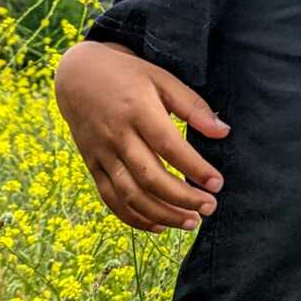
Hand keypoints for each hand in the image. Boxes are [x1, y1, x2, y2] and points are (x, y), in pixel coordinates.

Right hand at [54, 40, 230, 234]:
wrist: (77, 75)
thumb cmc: (128, 74)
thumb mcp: (162, 78)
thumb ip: (192, 105)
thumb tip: (223, 131)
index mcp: (138, 110)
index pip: (169, 146)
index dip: (194, 168)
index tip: (217, 184)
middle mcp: (117, 135)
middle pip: (149, 177)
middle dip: (182, 198)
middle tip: (210, 207)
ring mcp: (102, 153)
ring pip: (130, 194)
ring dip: (162, 214)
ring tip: (191, 222)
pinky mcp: (92, 165)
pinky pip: (110, 198)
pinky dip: (134, 217)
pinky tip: (159, 226)